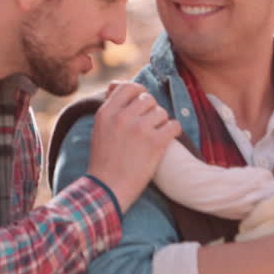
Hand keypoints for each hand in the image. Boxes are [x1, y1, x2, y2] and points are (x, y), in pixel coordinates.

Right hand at [86, 82, 179, 210]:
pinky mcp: (155, 142)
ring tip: (154, 136)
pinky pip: (174, 125)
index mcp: (106, 112)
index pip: (129, 87)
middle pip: (148, 99)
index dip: (138, 93)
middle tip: (148, 125)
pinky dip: (172, 132)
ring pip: (162, 112)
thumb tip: (117, 85)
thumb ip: (110, 107)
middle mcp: (122, 117)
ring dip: (161, 123)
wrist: (108, 188)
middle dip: (151, 110)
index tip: (141, 104)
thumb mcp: (99, 128)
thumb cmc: (104, 160)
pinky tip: (165, 140)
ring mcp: (139, 129)